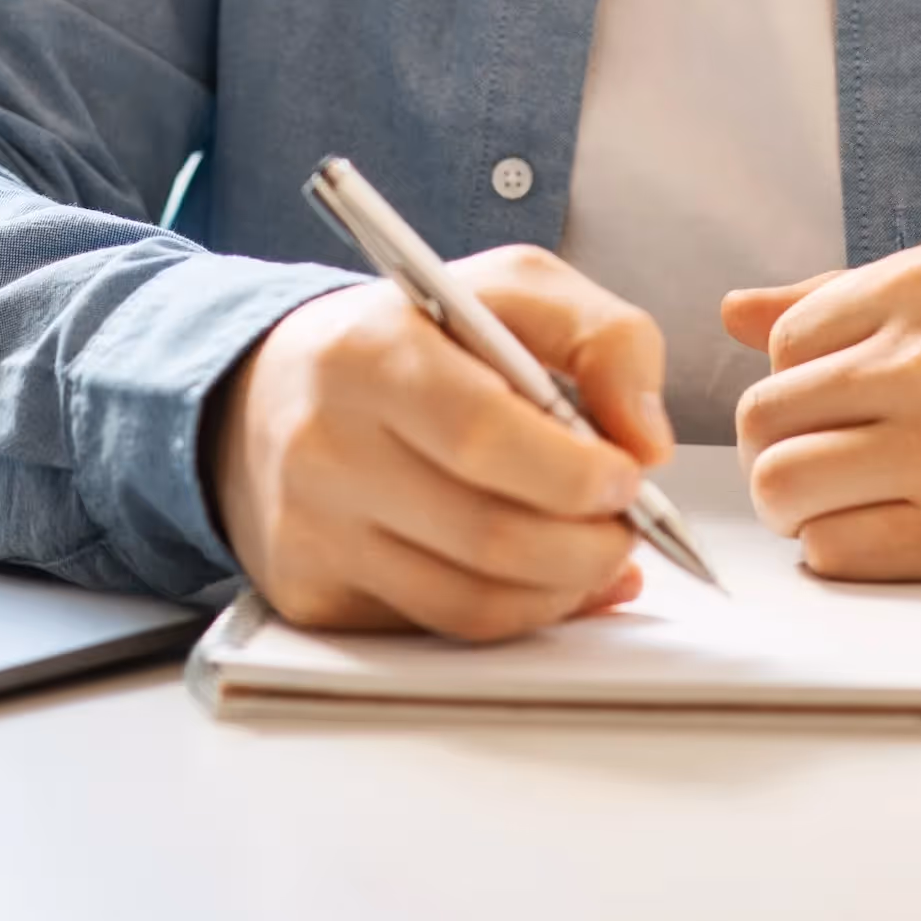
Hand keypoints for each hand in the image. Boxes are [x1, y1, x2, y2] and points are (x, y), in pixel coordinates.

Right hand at [208, 245, 670, 640]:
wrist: (272, 392)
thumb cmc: (411, 338)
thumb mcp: (512, 290)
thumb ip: (605, 338)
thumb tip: (648, 441)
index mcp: (370, 352)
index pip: (484, 435)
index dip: (575, 471)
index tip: (630, 475)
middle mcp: (325, 446)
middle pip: (488, 535)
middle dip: (590, 544)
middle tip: (629, 525)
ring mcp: (311, 532)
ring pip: (472, 603)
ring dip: (565, 589)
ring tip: (597, 550)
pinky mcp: (312, 595)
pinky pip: (441, 629)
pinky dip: (516, 615)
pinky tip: (545, 579)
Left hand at [722, 241, 920, 581]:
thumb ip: (846, 295)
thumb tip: (733, 313)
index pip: (782, 343)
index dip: (799, 381)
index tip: (840, 404)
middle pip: (762, 417)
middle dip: (779, 445)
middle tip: (827, 460)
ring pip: (779, 485)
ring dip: (794, 503)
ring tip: (842, 500)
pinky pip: (832, 551)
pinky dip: (838, 550)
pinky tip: (885, 532)